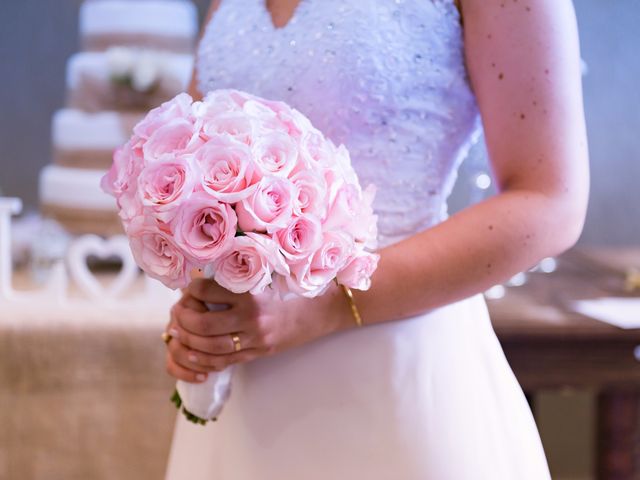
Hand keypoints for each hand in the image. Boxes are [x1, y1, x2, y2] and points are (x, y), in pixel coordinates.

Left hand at [164, 278, 352, 382]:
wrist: (317, 313)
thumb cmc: (288, 291)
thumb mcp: (263, 278)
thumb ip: (236, 279)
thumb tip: (201, 277)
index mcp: (252, 295)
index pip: (209, 291)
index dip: (192, 289)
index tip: (189, 286)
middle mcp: (252, 319)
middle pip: (204, 323)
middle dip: (184, 318)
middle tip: (177, 311)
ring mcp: (254, 340)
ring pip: (210, 346)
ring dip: (188, 339)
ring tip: (179, 330)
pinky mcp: (257, 354)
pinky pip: (223, 361)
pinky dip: (202, 358)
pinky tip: (192, 350)